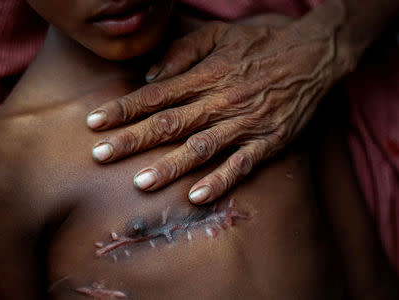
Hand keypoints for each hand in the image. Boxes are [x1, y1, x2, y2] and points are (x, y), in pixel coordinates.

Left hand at [87, 20, 349, 204]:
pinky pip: (241, 165)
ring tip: (141, 182)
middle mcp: (220, 101)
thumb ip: (182, 53)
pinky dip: (219, 181)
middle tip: (100, 155)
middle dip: (132, 140)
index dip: (123, 109)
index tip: (94, 122)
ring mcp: (243, 123)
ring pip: (201, 148)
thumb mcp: (218, 35)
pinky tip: (196, 196)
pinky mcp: (267, 141)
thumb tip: (150, 76)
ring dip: (170, 166)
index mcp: (205, 76)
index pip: (155, 95)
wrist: (313, 54)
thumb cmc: (260, 43)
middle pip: (169, 124)